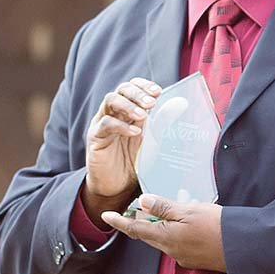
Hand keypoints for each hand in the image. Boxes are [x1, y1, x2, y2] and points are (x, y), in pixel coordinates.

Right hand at [83, 78, 161, 223]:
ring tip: (143, 115)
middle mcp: (114, 113)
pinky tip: (135, 132)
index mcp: (128, 111)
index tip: (158, 91)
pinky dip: (121, 126)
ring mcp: (102, 123)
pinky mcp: (95, 137)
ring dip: (128, 105)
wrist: (117, 187)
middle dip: (138, 93)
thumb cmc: (135, 163)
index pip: (133, 87)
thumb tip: (179, 106)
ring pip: (110, 101)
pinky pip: (105, 124)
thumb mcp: (152, 142)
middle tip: (152, 102)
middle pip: (121, 90)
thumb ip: (162, 124)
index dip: (144, 85)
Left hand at [101, 195, 225, 271]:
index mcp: (165, 237)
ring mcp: (183, 257)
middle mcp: (171, 250)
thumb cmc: (217, 228)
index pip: (135, 229)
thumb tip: (143, 202)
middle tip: (146, 204)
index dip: (119, 221)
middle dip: (144, 219)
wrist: (243, 249)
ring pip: (165, 237)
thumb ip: (164, 207)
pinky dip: (178, 231)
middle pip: (149, 233)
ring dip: (164, 224)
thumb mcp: (188, 211)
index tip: (106, 215)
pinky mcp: (196, 259)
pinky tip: (191, 221)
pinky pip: (179, 243)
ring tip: (177, 207)